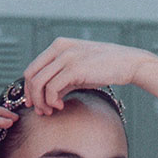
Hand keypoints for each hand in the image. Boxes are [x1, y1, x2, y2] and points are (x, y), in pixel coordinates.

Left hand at [23, 37, 154, 115]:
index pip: (32, 68)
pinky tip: (60, 106)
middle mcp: (59, 48)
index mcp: (58, 46)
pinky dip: (51, 101)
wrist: (128, 63)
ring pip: (39, 83)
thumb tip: (47, 98)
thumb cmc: (105, 68)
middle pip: (30, 75)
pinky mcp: (74, 68)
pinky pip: (52, 88)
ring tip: (51, 111)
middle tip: (41, 111)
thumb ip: (62, 80)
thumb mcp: (79, 71)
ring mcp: (66, 57)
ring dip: (41, 102)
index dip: (29, 89)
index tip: (34, 104)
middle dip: (32, 97)